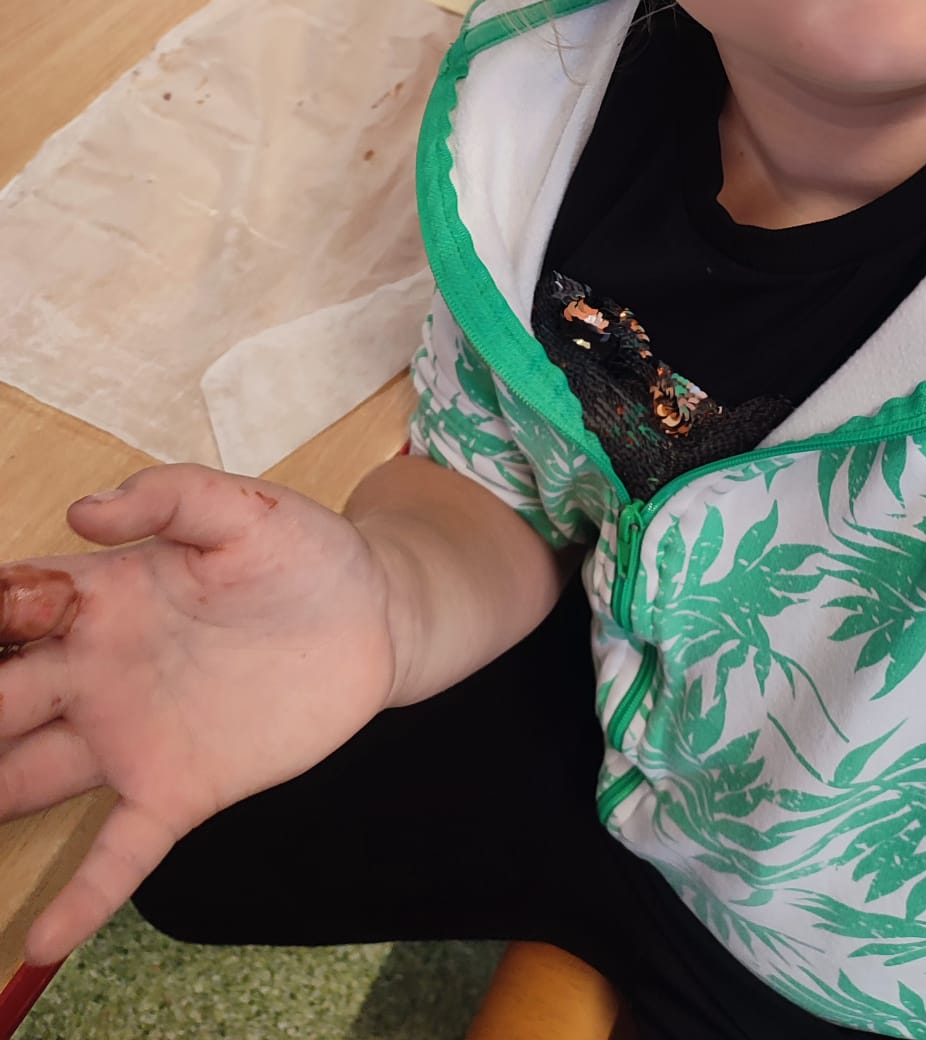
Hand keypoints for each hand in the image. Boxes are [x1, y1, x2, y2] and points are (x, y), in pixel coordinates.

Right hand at [0, 468, 398, 963]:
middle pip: (1, 697)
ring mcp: (132, 736)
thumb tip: (86, 510)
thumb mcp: (245, 509)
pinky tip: (41, 942)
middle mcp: (97, 671)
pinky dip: (82, 897)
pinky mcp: (179, 789)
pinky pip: (118, 851)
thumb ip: (172, 497)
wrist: (375, 617)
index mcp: (102, 597)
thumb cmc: (302, 554)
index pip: (13, 607)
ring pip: (30, 778)